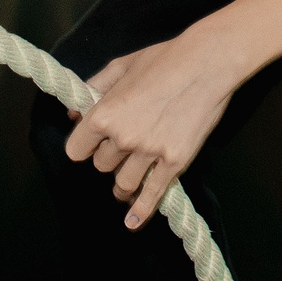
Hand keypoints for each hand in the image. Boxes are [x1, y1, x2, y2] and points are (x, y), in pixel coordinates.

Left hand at [64, 28, 245, 228]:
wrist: (208, 63)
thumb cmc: (164, 58)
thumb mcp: (120, 66)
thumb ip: (92, 89)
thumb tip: (73, 112)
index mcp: (105, 113)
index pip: (76, 149)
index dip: (83, 146)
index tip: (92, 143)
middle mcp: (124, 137)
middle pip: (101, 166)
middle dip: (109, 157)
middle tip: (123, 146)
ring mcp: (150, 152)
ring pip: (123, 183)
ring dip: (122, 184)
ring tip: (126, 182)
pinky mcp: (175, 162)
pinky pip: (152, 194)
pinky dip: (141, 211)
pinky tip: (133, 222)